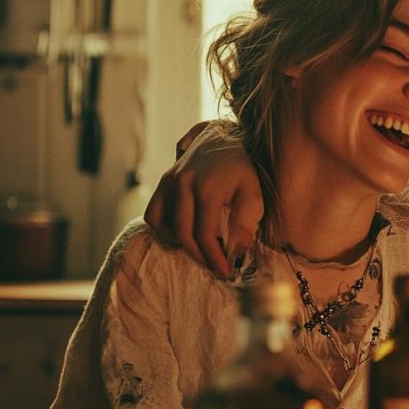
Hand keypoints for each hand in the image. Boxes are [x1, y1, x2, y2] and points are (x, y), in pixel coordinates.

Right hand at [143, 120, 262, 277]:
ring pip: (162, 225)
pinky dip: (164, 228)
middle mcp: (184, 184)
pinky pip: (153, 212)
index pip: (204, 235)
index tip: (225, 272)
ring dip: (179, 243)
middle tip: (215, 266)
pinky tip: (183, 233)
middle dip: (199, 255)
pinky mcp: (164, 179)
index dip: (213, 258)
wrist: (229, 136)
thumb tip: (236, 251)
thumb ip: (247, 222)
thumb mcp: (255, 193)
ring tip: (200, 249)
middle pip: (183, 233)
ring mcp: (170, 180)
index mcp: (207, 189)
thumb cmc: (246, 169)